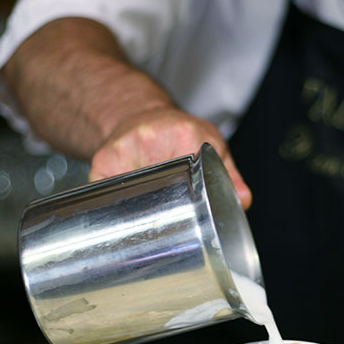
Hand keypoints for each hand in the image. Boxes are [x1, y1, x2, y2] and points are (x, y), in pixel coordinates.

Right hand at [88, 106, 251, 208]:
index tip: (185, 218)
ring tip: (146, 221)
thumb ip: (228, 175)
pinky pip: (106, 195)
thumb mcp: (212, 147)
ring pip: (127, 197)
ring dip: (135, 214)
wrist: (142, 117)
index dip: (185, 201)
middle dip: (160, 213)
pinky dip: (113, 209)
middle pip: (153, 191)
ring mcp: (122, 150)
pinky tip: (123, 213)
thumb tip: (242, 200)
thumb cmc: (179, 132)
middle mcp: (149, 138)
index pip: (185, 174)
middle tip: (167, 227)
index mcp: (183, 134)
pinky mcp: (101, 161)